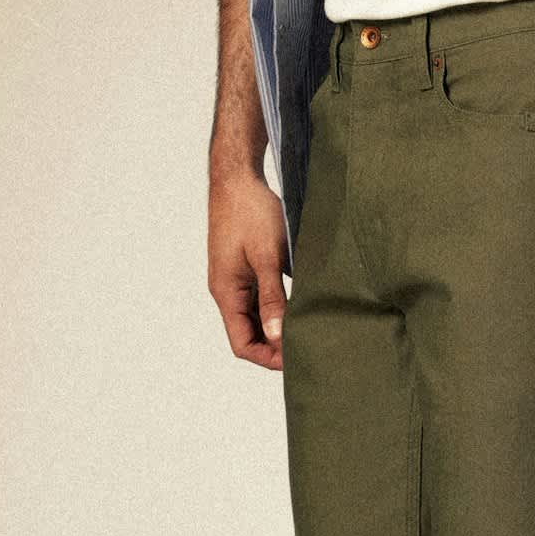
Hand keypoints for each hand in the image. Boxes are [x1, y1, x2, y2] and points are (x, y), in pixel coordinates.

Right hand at [207, 170, 289, 371]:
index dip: (268, 357)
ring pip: (255, 318)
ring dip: (277, 328)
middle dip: (275, 347)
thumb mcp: (267, 257)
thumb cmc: (250, 211)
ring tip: (306, 330)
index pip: (242, 344)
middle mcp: (227, 291)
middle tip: (308, 346)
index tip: (296, 357)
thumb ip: (273, 298)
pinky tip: (299, 307)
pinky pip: (259, 299)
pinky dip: (277, 309)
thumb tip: (278, 336)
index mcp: (226, 293)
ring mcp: (236, 281)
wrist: (237, 178)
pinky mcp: (245, 269)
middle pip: (248, 335)